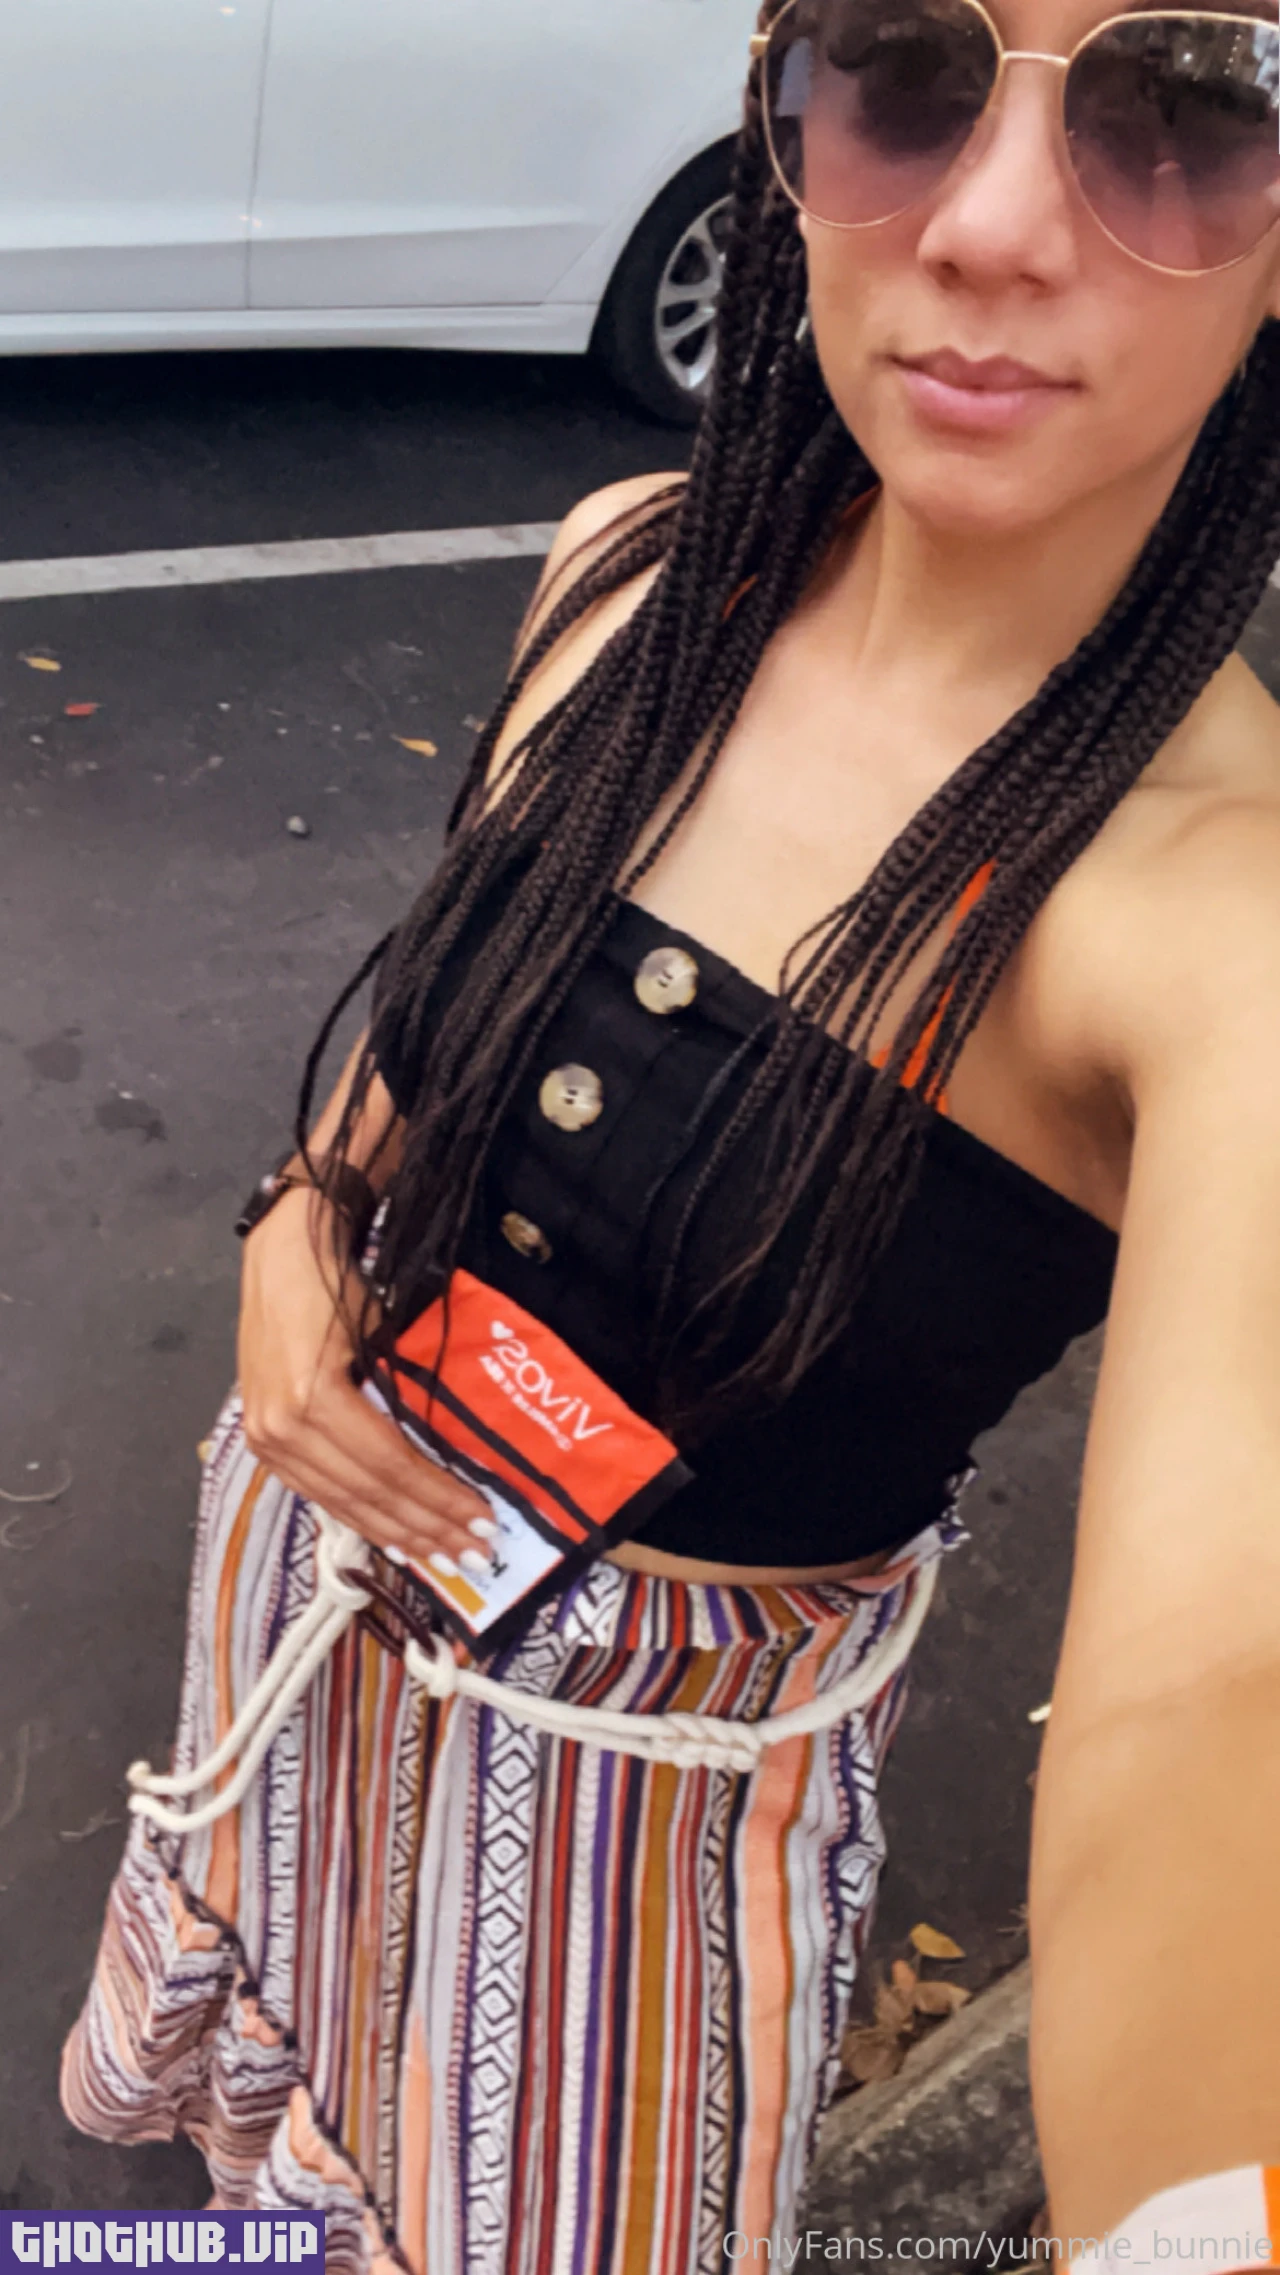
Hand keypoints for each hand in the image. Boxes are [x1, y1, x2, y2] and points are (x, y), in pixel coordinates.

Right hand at [237, 1184, 493, 1575]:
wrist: (281, 1253)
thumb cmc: (339, 1281)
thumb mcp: (383, 1333)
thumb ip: (408, 1395)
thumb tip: (457, 1453)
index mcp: (314, 1399)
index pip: (390, 1466)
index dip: (438, 1499)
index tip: (483, 1521)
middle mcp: (282, 1429)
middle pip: (367, 1493)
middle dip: (425, 1528)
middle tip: (473, 1555)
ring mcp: (266, 1439)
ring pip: (341, 1502)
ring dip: (395, 1533)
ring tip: (440, 1555)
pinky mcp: (261, 1441)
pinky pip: (316, 1492)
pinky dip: (358, 1516)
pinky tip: (391, 1535)